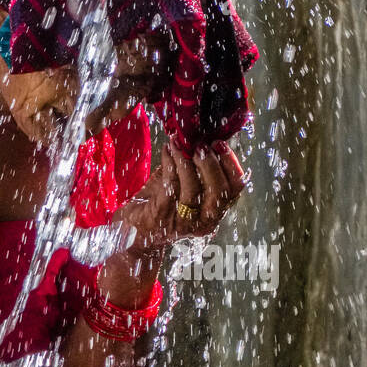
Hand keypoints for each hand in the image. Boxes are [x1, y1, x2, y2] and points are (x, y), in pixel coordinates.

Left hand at [100, 141, 245, 307]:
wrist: (131, 231)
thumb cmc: (158, 204)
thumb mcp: (180, 185)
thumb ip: (192, 166)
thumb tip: (197, 136)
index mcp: (214, 212)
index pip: (235, 189)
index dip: (231, 164)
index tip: (219, 144)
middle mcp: (204, 221)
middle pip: (220, 190)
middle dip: (211, 162)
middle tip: (200, 144)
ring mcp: (184, 221)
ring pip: (195, 188)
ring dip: (187, 160)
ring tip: (179, 142)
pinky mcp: (162, 216)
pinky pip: (171, 184)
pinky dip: (170, 163)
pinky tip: (167, 150)